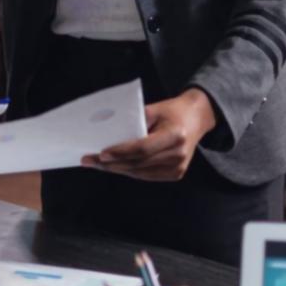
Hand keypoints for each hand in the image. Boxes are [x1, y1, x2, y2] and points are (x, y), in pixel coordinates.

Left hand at [82, 88, 216, 180]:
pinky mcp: (176, 174)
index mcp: (175, 135)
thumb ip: (134, 122)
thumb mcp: (154, 110)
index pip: (143, 148)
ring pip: (140, 173)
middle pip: (138, 163)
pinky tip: (114, 167)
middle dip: (111, 164)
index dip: (121, 152)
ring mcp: (178, 167)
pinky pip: (146, 176)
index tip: (101, 153)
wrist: (196, 118)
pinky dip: (129, 171)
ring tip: (96, 164)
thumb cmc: (172, 111)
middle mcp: (178, 154)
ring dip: (116, 169)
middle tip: (89, 159)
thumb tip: (108, 133)